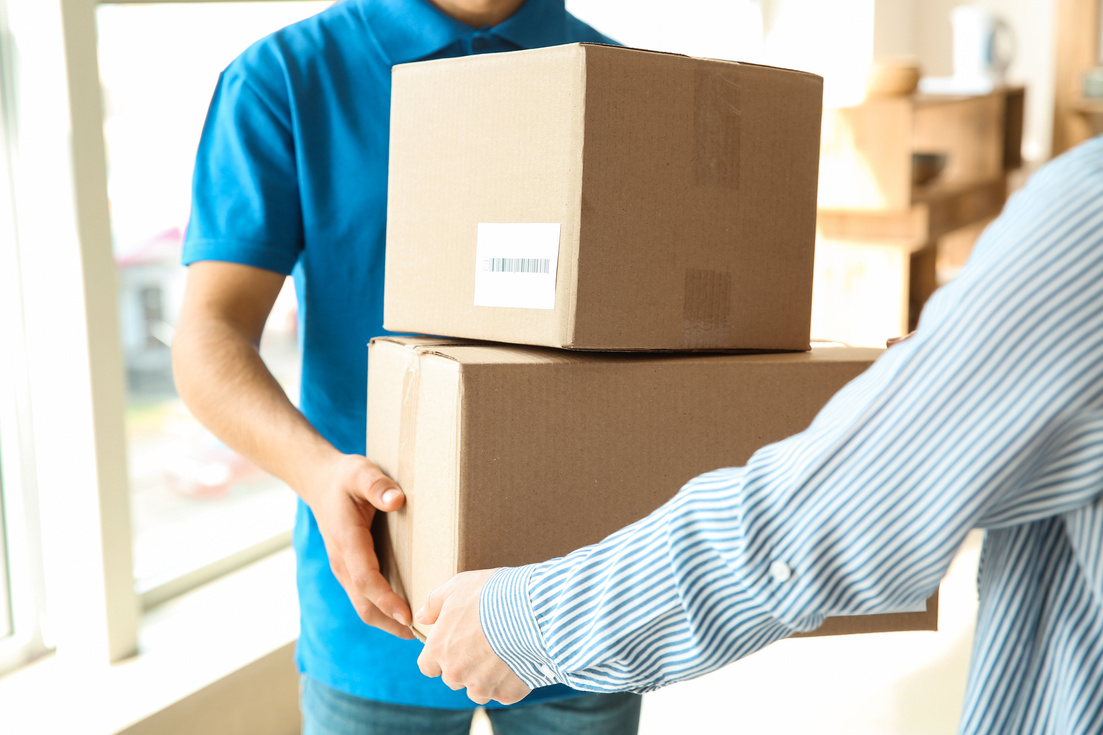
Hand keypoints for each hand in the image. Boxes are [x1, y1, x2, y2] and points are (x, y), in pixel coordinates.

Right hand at [309, 453, 412, 638]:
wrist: (319, 482)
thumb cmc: (345, 477)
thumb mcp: (361, 472)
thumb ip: (377, 485)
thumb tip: (397, 500)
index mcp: (347, 540)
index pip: (366, 579)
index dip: (387, 600)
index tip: (409, 616)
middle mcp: (342, 561)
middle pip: (364, 604)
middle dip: (391, 624)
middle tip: (423, 637)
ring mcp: (344, 569)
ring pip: (363, 605)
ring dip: (388, 622)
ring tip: (420, 632)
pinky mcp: (349, 570)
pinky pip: (365, 597)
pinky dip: (383, 611)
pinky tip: (406, 613)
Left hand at [416, 569, 531, 704]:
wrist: (533, 612)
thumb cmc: (493, 594)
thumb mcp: (458, 585)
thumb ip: (435, 602)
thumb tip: (422, 617)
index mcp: (439, 649)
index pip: (427, 666)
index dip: (439, 656)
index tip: (454, 645)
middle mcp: (456, 674)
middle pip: (453, 678)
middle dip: (464, 664)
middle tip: (485, 642)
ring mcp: (482, 687)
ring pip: (478, 689)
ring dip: (485, 676)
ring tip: (504, 651)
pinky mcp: (506, 694)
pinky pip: (503, 691)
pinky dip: (510, 680)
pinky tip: (520, 658)